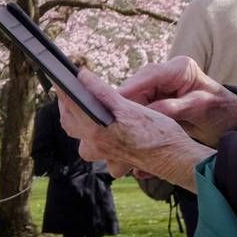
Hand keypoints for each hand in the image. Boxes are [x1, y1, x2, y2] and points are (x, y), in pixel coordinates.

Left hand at [57, 70, 213, 192]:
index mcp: (95, 131)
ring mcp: (106, 156)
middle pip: (70, 124)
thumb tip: (82, 76)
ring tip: (88, 109)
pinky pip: (101, 153)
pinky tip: (108, 130)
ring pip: (83, 141)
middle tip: (72, 91)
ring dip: (82, 125)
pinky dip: (99, 141)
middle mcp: (96, 146)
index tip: (58, 77)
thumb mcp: (130, 108)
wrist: (177, 160)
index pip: (69, 105)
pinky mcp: (117, 161)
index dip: (62, 89)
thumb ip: (103, 93)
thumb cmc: (159, 134)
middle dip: (68, 107)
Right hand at [117, 57, 236, 146]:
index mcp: (178, 69)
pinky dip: (134, 128)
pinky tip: (129, 145)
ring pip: (133, 104)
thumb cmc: (221, 110)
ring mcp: (158, 88)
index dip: (127, 90)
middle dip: (123, 111)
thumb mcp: (201, 108)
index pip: (147, 77)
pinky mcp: (154, 102)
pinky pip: (139, 114)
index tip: (110, 106)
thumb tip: (148, 113)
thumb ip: (175, 108)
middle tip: (110, 129)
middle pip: (134, 91)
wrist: (231, 120)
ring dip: (126, 122)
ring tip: (116, 141)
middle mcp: (164, 75)